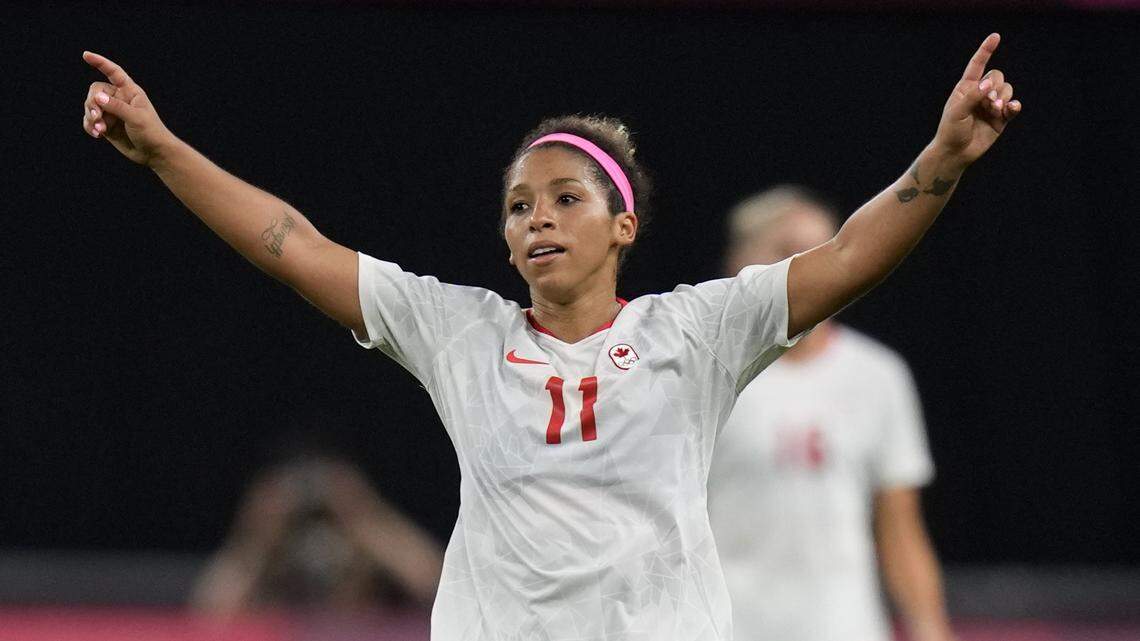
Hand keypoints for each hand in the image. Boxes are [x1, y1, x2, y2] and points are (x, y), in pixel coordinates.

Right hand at [82, 51, 173, 165]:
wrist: (154, 153)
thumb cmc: (151, 132)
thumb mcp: (136, 117)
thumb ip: (116, 106)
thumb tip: (97, 97)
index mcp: (130, 91)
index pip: (113, 72)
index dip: (100, 63)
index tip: (86, 55)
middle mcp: (118, 98)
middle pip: (95, 91)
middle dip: (92, 103)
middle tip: (96, 116)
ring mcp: (111, 112)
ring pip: (90, 106)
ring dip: (91, 117)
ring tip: (99, 130)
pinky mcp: (106, 125)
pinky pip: (90, 121)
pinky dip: (90, 126)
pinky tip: (96, 134)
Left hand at [932, 33, 1021, 167]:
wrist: (956, 152)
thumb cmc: (951, 130)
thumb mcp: (957, 111)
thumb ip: (973, 96)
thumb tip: (989, 83)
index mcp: (966, 87)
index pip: (977, 65)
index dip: (986, 50)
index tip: (996, 36)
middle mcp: (980, 93)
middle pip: (998, 77)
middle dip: (997, 86)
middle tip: (989, 102)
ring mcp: (991, 105)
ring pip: (1007, 90)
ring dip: (1003, 98)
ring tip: (994, 110)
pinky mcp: (1001, 118)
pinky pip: (1013, 106)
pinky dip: (1014, 106)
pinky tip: (1011, 109)